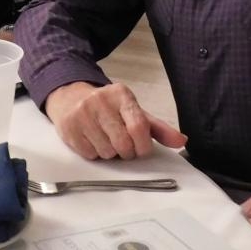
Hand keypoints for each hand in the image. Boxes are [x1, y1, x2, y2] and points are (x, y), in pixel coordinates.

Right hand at [45, 82, 186, 159]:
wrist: (70, 97)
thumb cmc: (109, 109)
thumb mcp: (134, 112)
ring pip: (107, 152)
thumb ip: (158, 128)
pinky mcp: (69, 127)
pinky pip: (90, 154)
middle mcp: (101, 101)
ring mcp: (82, 114)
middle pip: (123, 144)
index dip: (143, 146)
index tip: (141, 148)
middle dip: (126, 152)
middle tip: (122, 145)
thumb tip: (182, 141)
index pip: (139, 127)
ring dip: (110, 153)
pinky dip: (94, 153)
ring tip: (105, 140)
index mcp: (122, 95)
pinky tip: (92, 140)